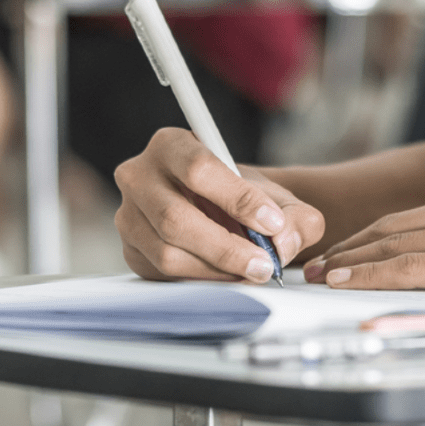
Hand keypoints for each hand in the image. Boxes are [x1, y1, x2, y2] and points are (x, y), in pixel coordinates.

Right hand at [114, 128, 324, 282]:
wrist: (219, 212)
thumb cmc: (241, 198)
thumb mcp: (275, 196)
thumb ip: (295, 215)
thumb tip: (283, 241)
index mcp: (171, 145)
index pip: (199, 169)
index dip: (238, 198)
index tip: (272, 223)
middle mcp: (139, 176)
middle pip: (175, 218)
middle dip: (227, 248)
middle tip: (265, 263)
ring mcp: (129, 215)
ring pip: (166, 252)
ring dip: (215, 269)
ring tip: (251, 271)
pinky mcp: (131, 249)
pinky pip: (162, 273)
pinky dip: (201, 280)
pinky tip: (228, 276)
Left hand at [304, 173, 424, 302]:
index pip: (414, 216)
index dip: (371, 236)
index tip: (342, 252)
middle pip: (394, 225)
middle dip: (348, 247)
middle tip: (314, 263)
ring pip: (393, 244)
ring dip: (348, 262)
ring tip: (318, 276)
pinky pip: (410, 266)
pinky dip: (368, 274)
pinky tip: (344, 282)